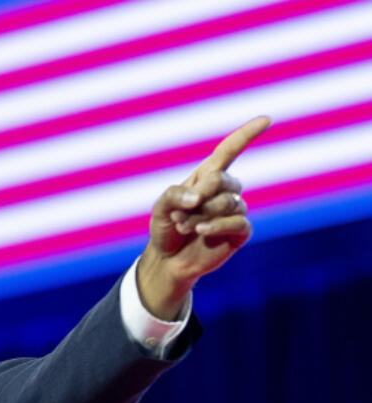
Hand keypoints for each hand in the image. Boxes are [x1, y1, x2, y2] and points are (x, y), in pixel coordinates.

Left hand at [137, 116, 271, 319]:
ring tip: (184, 226)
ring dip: (201, 216)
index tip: (266, 119)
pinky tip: (201, 231)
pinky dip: (217, 226)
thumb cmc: (166, 228)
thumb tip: (196, 197)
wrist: (168, 259)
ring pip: (227, 204)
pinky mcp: (239, 231)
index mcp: (206, 176)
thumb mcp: (160, 209)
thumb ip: (173, 196)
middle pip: (223, 180)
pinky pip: (238, 222)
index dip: (247, 135)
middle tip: (180, 213)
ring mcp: (234, 210)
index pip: (229, 150)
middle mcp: (224, 190)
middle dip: (200, 195)